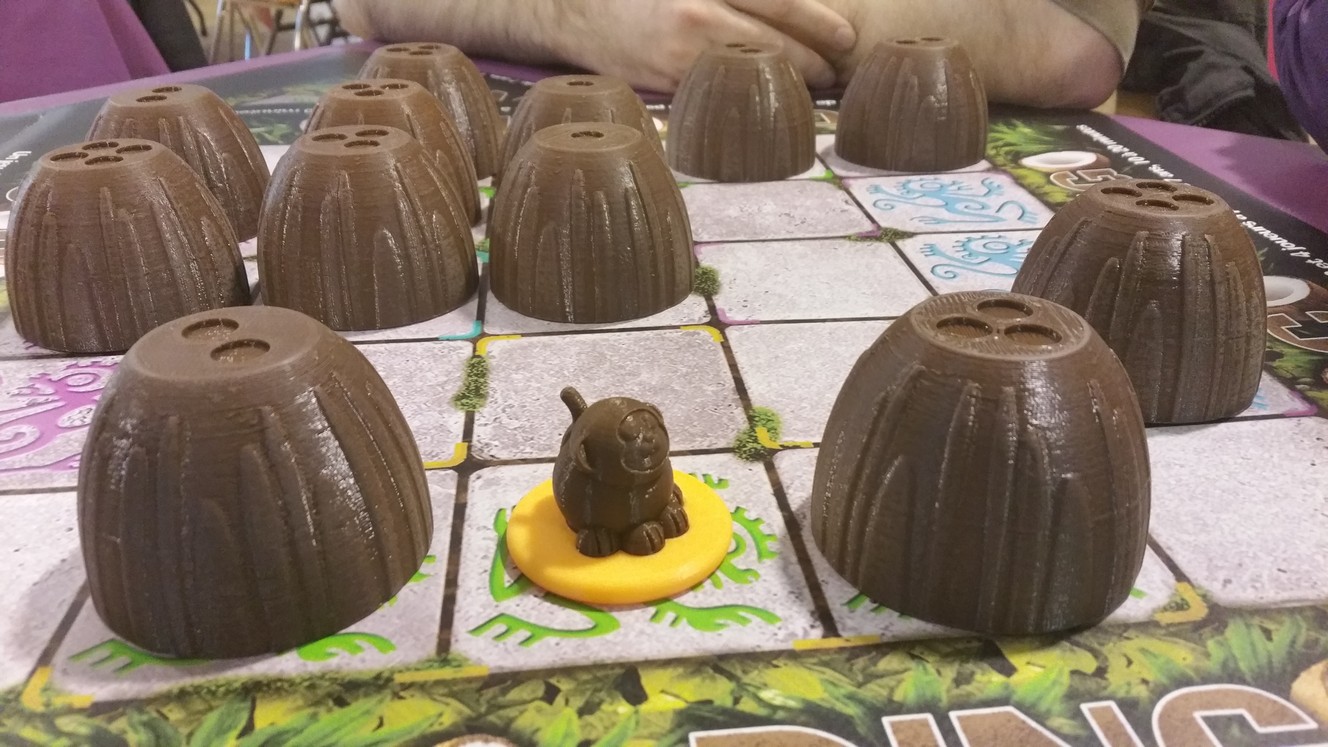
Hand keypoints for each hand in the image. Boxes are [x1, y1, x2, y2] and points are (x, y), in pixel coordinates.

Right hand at [554, 0, 856, 91]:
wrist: (572, 9)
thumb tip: (785, 3)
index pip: (777, 0)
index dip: (819, 21)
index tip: (845, 36)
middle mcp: (696, 14)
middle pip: (771, 43)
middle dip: (813, 59)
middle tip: (837, 68)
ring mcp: (680, 52)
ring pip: (750, 73)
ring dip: (786, 81)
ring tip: (812, 83)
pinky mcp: (666, 82)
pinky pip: (719, 91)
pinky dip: (748, 94)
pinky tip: (764, 94)